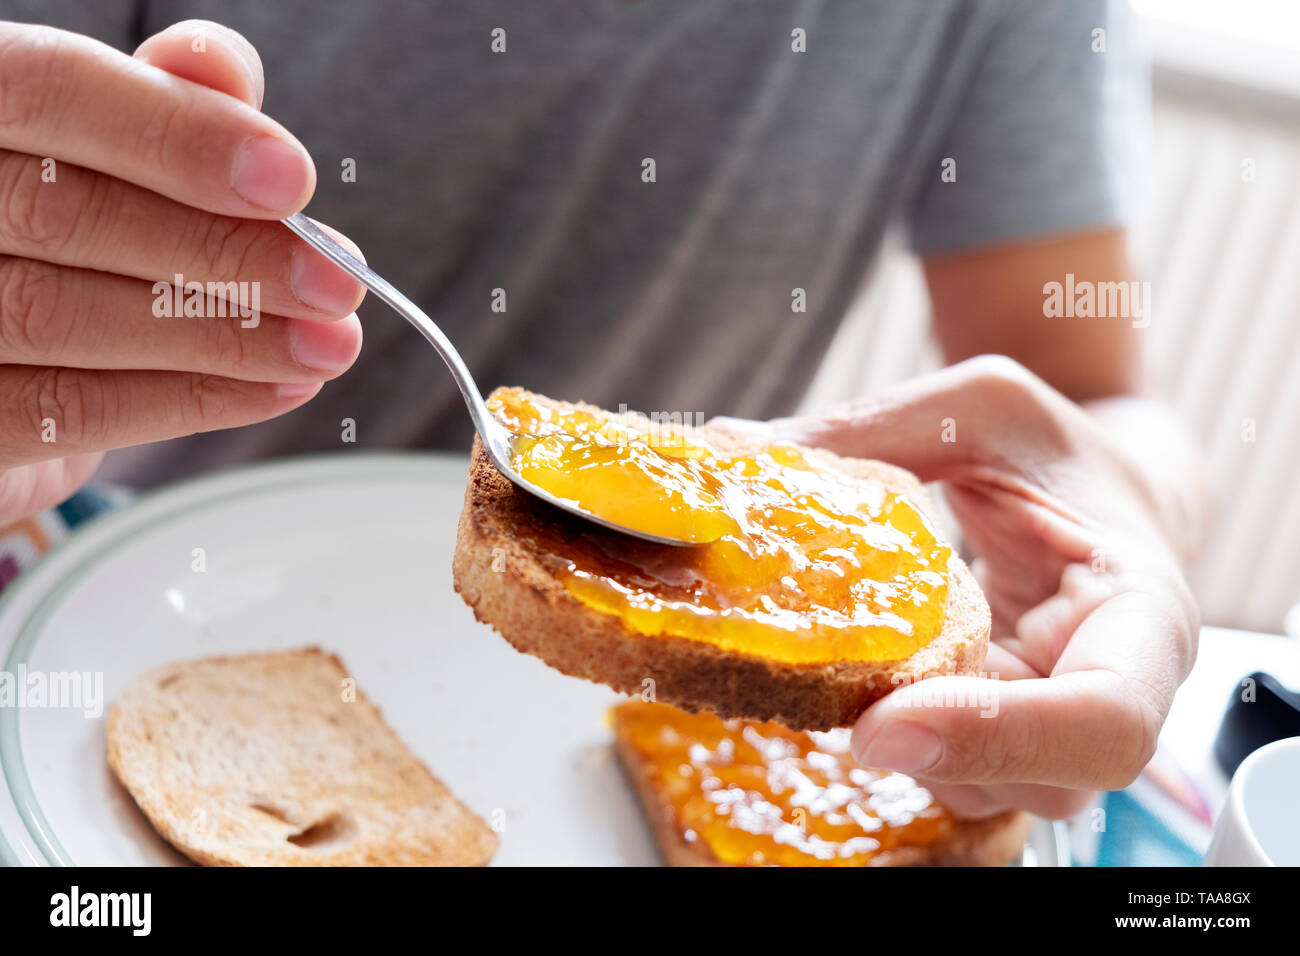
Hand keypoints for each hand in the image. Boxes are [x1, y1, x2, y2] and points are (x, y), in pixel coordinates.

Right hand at [0, 20, 364, 521]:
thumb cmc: (50, 233)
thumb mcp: (100, 147)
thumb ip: (160, 102)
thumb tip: (225, 72)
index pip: (47, 90)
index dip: (176, 134)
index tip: (289, 180)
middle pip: (65, 213)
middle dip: (226, 253)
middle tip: (334, 282)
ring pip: (67, 318)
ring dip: (227, 336)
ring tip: (326, 344)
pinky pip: (71, 408)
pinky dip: (190, 399)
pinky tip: (275, 387)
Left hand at [714, 355, 1199, 818]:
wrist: (1095, 490)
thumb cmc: (1054, 450)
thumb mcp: (980, 410)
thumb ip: (871, 429)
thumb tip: (733, 447)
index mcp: (1142, 613)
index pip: (1105, 718)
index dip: (997, 737)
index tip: (884, 726)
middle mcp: (1111, 691)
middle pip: (1044, 782)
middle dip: (938, 757)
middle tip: (845, 716)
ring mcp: (1055, 725)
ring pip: (992, 791)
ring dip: (910, 756)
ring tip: (838, 683)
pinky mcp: (1001, 733)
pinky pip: (954, 770)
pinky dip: (897, 740)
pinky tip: (845, 684)